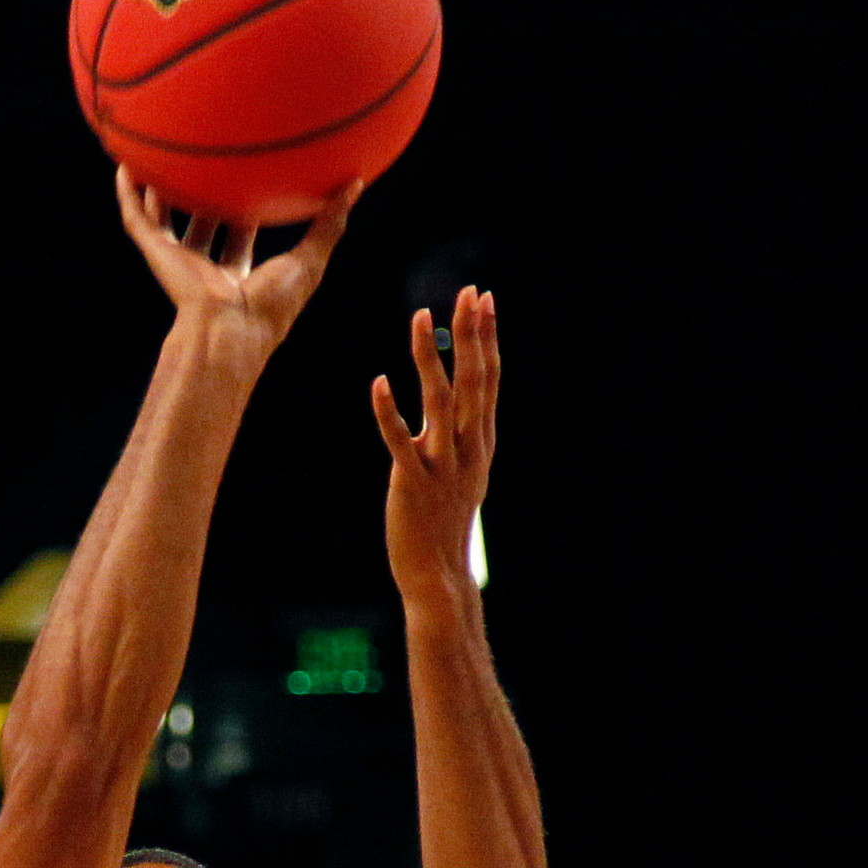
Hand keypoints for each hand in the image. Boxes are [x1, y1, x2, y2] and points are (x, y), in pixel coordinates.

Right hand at [116, 165, 357, 371]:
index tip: (251, 179)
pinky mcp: (157, 254)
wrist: (229, 330)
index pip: (239, 238)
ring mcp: (178, 261)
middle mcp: (206, 268)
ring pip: (164, 221)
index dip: (245, 210)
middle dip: (203, 198)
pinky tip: (126, 164)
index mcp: (238, 276)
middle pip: (201, 226)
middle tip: (208, 162)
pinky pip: (136, 219)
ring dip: (161, 192)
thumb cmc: (272, 307)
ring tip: (157, 156)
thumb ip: (330, 224)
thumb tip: (357, 184)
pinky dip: (129, 194)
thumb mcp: (309, 260)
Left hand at [372, 287, 497, 601]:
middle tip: (469, 292)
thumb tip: (463, 400)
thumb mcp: (464, 472)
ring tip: (419, 317)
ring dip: (430, 358)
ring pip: (440, 403)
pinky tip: (378, 383)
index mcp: (482, 443)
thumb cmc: (445, 522)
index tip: (483, 299)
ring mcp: (442, 467)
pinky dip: (389, 414)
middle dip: (471, 335)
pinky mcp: (413, 486)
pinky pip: (400, 443)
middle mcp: (468, 450)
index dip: (486, 338)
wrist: (437, 575)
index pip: (488, 380)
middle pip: (473, 383)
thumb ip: (464, 434)